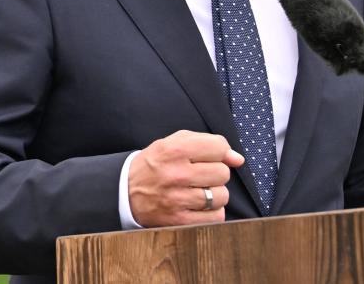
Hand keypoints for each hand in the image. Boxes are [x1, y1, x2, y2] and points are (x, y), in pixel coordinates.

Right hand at [128, 130, 244, 226]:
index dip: (219, 152)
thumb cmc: (154, 164)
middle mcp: (177, 173)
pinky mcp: (180, 220)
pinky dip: (211, 212)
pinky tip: (198, 205)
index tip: (209, 156)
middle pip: (223, 173)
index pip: (218, 147)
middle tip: (200, 175)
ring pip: (221, 196)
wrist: (125, 191)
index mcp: (175, 149)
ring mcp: (178, 199)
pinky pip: (216, 217)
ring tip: (198, 191)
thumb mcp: (173, 143)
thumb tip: (238, 159)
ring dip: (214, 194)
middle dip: (215, 173)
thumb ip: (207, 143)